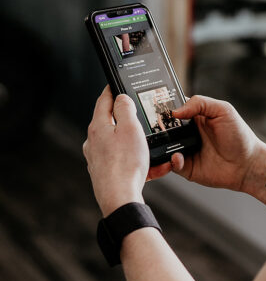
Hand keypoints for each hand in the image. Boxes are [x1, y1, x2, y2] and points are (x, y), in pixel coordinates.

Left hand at [83, 87, 146, 215]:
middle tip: (144, 116)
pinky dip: (140, 160)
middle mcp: (94, 141)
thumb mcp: (131, 128)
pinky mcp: (105, 172)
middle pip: (112, 122)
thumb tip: (120, 97)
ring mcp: (98, 158)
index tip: (117, 82)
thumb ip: (126, 108)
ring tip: (156, 148)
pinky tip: (155, 166)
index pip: (104, 100)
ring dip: (139, 143)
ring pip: (121, 143)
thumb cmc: (126, 163)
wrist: (120, 198)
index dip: (112, 89)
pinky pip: (126, 160)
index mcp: (98, 127)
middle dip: (130, 119)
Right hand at [158, 95, 262, 192]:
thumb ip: (200, 103)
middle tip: (150, 129)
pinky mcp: (186, 167)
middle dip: (154, 129)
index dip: (161, 108)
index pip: (173, 109)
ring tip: (159, 145)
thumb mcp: (223, 110)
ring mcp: (185, 150)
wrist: (247, 164)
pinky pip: (170, 164)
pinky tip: (177, 158)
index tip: (150, 107)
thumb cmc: (239, 135)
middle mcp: (187, 133)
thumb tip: (175, 111)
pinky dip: (169, 161)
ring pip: (163, 147)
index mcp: (195, 117)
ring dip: (158, 147)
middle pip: (163, 129)